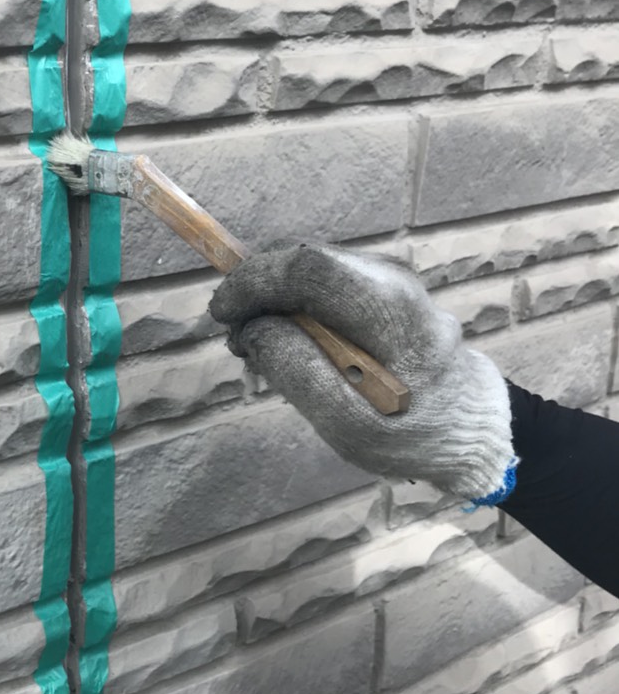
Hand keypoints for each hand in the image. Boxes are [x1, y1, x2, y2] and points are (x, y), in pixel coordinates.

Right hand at [209, 240, 514, 502]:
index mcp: (387, 309)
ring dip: (276, 300)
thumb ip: (298, 372)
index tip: (222, 315)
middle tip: (241, 341)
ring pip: (312, 270)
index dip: (252, 282)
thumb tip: (255, 328)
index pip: (306, 267)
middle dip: (258, 291)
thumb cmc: (414, 434)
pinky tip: (297, 347)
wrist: (472, 427)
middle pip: (304, 259)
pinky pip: (328, 284)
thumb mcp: (350, 425)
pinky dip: (298, 306)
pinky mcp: (386, 290)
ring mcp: (391, 280)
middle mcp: (392, 280)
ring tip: (267, 351)